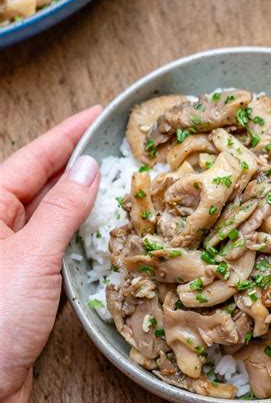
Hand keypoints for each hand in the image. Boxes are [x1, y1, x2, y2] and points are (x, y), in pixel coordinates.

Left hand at [0, 107, 100, 402]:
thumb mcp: (30, 255)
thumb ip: (62, 210)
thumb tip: (87, 169)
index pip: (35, 158)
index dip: (69, 133)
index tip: (99, 114)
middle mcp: (3, 229)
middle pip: (50, 186)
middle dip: (85, 168)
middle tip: (122, 153)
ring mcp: (20, 258)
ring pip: (61, 221)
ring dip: (92, 208)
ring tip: (126, 189)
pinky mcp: (35, 288)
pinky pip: (67, 254)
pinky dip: (90, 244)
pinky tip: (112, 236)